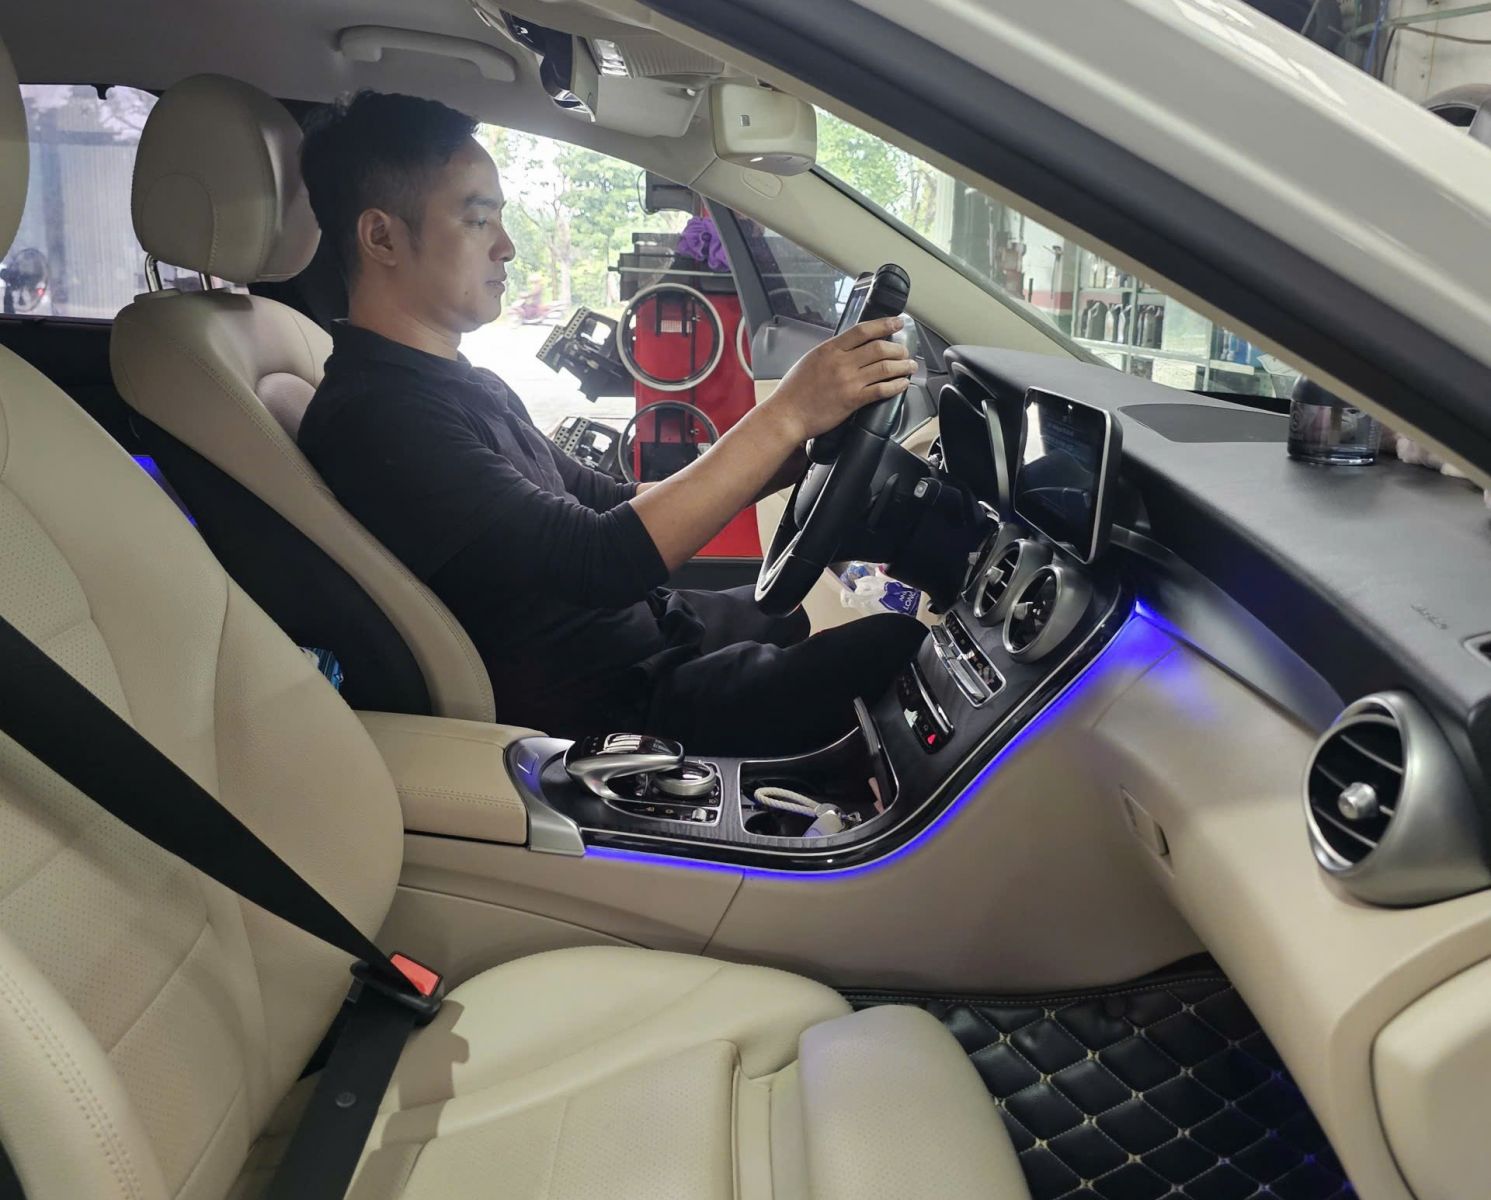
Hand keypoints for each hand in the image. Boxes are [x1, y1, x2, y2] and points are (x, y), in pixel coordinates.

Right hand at [763, 316, 914, 443]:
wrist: (787, 415)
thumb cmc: (794, 391)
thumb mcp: (810, 360)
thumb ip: (831, 353)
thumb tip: (848, 347)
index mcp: (830, 349)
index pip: (863, 331)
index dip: (884, 324)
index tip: (897, 322)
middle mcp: (841, 363)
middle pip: (879, 348)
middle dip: (898, 348)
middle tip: (905, 351)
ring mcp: (848, 381)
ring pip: (885, 368)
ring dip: (902, 366)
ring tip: (910, 366)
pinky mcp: (852, 400)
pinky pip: (881, 390)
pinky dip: (896, 386)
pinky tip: (902, 384)